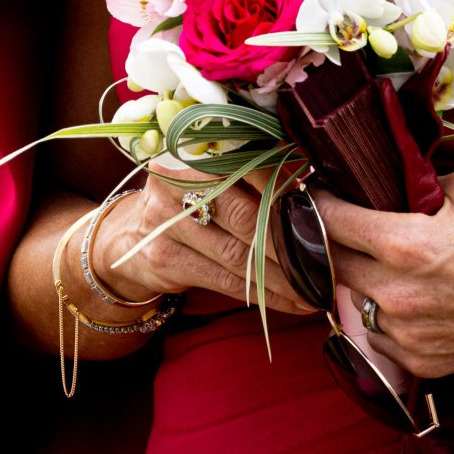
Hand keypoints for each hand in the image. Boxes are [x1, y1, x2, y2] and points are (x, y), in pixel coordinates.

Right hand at [89, 167, 314, 315]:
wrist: (128, 238)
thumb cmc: (186, 200)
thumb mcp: (208, 175)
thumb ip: (246, 172)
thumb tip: (307, 178)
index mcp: (194, 152)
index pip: (250, 169)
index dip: (287, 189)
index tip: (321, 208)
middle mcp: (175, 182)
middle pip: (245, 214)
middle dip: (289, 240)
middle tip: (325, 256)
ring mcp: (166, 223)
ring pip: (238, 254)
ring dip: (283, 276)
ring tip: (315, 286)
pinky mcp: (166, 260)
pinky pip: (225, 281)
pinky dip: (263, 295)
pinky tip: (290, 301)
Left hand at [315, 168, 453, 379]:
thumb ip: (420, 183)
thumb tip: (392, 179)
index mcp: (405, 245)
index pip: (333, 222)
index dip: (318, 203)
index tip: (314, 193)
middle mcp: (398, 294)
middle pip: (333, 265)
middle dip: (331, 241)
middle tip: (339, 224)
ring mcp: (408, 334)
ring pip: (352, 303)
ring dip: (355, 279)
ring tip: (370, 259)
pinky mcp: (422, 360)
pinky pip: (379, 335)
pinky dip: (381, 313)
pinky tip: (399, 293)